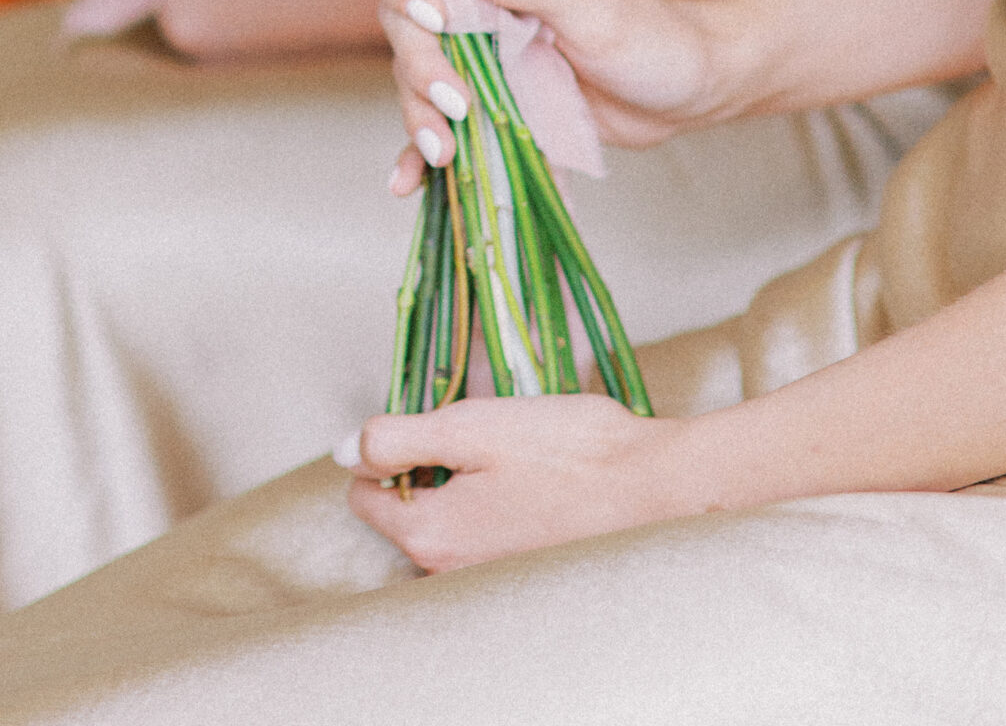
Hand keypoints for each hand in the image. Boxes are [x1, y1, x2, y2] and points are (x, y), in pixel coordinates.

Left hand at [340, 395, 693, 570]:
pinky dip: (497, 511)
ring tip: (516, 459)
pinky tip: (536, 486)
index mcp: (430, 535)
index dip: (389, 448)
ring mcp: (488, 581)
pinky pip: (485, 541)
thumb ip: (400, 439)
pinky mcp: (523, 577)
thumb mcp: (472, 426)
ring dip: (466, 490)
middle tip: (481, 437)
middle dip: (429, 470)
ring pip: (447, 526)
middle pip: (407, 513)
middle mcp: (451, 572)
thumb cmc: (571, 454)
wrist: (660, 491)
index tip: (432, 424)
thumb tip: (345, 451)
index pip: (364, 495)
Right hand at [380, 0, 730, 192]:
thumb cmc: (655, 37)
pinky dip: (420, 152)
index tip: (431, 17)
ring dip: (418, 111)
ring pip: (419, 72)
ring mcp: (484, 52)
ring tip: (442, 152)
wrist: (687, 93)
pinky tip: (407, 183)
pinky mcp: (491, 99)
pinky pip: (444, 121)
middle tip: (453, 103)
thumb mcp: (600, 11)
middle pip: (411, 17)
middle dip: (419, 61)